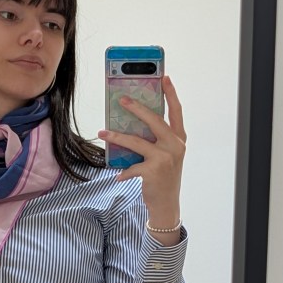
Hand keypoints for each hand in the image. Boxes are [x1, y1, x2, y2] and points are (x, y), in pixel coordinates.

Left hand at [98, 75, 185, 226]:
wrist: (167, 205)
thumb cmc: (163, 178)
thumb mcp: (166, 157)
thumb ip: (157, 141)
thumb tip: (133, 126)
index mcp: (179, 139)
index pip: (176, 112)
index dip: (171, 94)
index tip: (164, 77)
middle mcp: (175, 146)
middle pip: (155, 120)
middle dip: (137, 108)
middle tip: (122, 99)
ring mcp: (165, 158)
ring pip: (137, 141)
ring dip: (117, 137)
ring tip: (103, 133)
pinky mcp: (152, 171)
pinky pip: (131, 166)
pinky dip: (123, 172)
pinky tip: (118, 176)